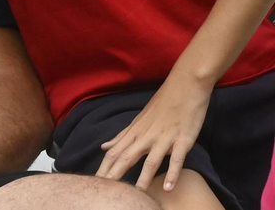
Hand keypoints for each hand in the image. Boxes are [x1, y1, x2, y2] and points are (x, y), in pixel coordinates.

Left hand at [96, 69, 211, 191]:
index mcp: (134, 132)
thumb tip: (104, 147)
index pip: (115, 153)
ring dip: (143, 178)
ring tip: (137, 194)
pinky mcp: (182, 139)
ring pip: (150, 160)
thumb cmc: (163, 103)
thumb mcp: (139, 120)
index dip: (104, 168)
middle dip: (114, 174)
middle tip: (104, 189)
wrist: (185, 85)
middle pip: (126, 157)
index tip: (94, 182)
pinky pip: (177, 159)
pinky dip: (172, 173)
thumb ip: (122, 136)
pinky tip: (169, 187)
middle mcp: (145, 136)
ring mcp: (164, 137)